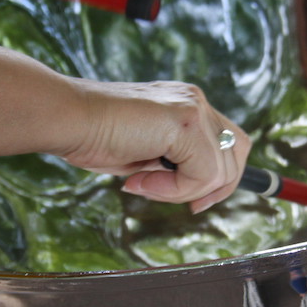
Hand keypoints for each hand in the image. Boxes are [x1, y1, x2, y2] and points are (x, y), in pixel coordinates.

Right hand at [59, 80, 248, 213]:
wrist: (69, 119)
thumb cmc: (95, 137)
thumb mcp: (144, 154)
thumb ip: (173, 164)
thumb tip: (198, 192)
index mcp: (187, 104)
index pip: (229, 143)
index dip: (220, 179)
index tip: (195, 203)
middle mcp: (195, 101)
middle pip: (237, 154)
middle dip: (213, 189)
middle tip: (187, 206)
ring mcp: (193, 108)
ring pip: (220, 171)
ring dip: (182, 191)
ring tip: (144, 184)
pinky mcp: (186, 122)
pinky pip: (201, 174)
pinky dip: (174, 189)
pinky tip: (141, 180)